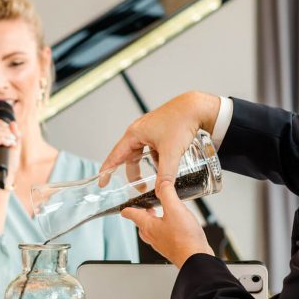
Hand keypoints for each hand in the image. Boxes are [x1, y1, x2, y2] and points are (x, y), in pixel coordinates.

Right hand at [0, 118, 20, 189]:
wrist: (3, 180)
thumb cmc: (8, 164)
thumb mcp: (12, 146)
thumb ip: (14, 134)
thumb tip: (13, 123)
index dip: (0, 123)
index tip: (11, 132)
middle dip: (5, 130)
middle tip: (13, 139)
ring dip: (5, 135)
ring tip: (12, 142)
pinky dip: (3, 140)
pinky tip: (10, 144)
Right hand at [100, 92, 220, 185]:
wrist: (196, 107)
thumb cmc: (181, 121)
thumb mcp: (171, 152)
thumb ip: (165, 175)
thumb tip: (161, 192)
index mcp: (134, 134)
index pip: (115, 156)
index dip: (107, 171)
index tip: (102, 183)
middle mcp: (139, 131)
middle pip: (130, 157)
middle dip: (134, 174)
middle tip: (139, 187)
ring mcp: (150, 131)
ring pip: (143, 153)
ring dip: (147, 166)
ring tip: (157, 177)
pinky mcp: (160, 131)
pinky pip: (153, 149)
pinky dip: (158, 158)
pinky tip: (168, 163)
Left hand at [122, 180, 212, 267]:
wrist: (196, 259)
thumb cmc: (184, 239)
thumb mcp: (175, 209)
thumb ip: (167, 193)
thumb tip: (162, 183)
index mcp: (148, 226)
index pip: (132, 215)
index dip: (127, 209)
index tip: (123, 208)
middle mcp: (153, 236)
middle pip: (142, 224)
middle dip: (143, 214)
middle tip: (146, 208)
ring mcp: (162, 243)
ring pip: (153, 231)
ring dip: (155, 221)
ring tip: (162, 214)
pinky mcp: (173, 247)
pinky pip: (165, 236)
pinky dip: (166, 228)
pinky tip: (177, 226)